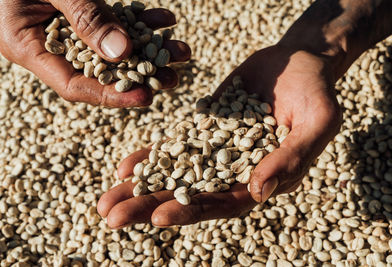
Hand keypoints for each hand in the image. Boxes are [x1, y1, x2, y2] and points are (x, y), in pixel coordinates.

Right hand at [0, 0, 190, 106]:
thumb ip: (85, 17)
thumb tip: (122, 52)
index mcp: (28, 48)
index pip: (74, 86)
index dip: (111, 96)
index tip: (147, 97)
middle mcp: (51, 46)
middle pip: (101, 72)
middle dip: (141, 75)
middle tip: (173, 77)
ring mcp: (68, 31)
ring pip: (114, 50)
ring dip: (149, 49)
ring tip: (180, 50)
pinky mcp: (83, 16)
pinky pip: (114, 24)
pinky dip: (140, 22)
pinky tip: (165, 19)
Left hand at [97, 44, 341, 227]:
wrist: (295, 63)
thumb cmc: (315, 92)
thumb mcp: (317, 121)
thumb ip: (292, 156)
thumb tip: (260, 190)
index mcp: (262, 179)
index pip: (223, 202)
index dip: (192, 210)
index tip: (158, 216)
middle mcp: (233, 172)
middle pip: (188, 195)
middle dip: (150, 206)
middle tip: (112, 218)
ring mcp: (214, 152)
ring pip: (174, 175)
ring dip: (140, 188)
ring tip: (105, 202)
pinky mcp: (202, 130)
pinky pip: (173, 148)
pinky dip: (150, 158)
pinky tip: (124, 168)